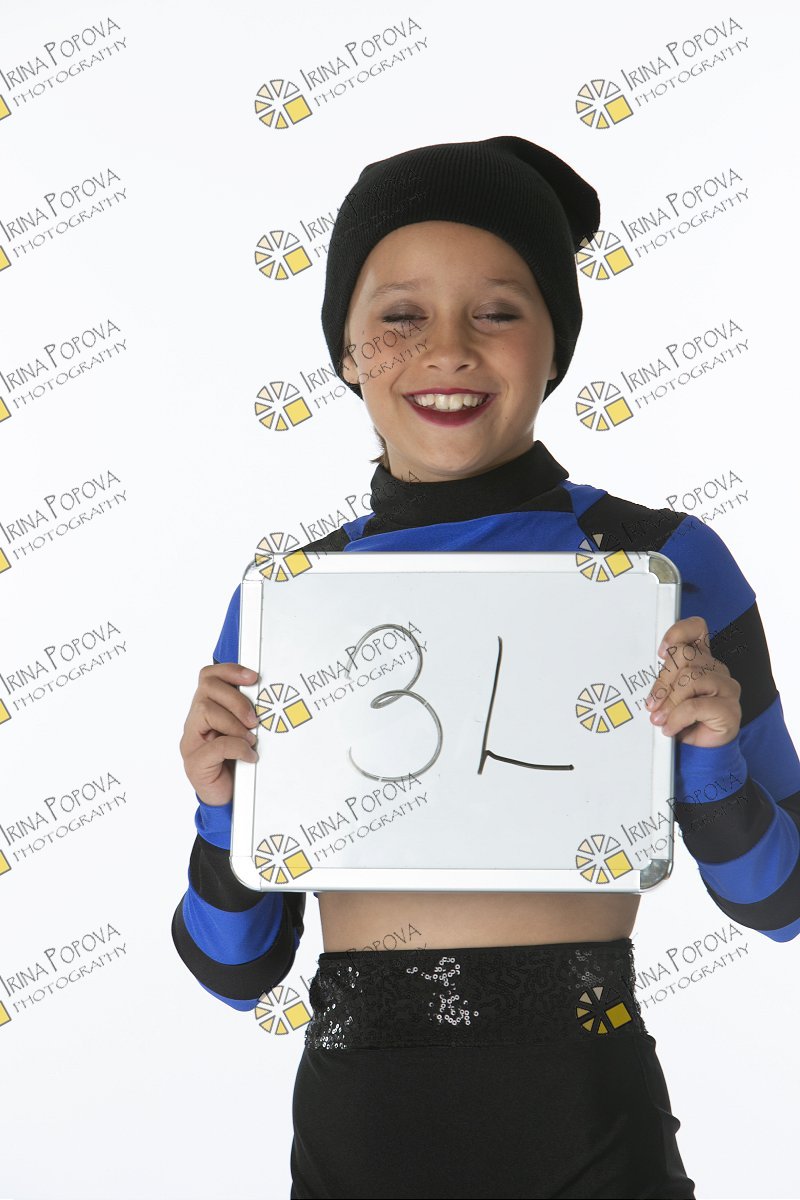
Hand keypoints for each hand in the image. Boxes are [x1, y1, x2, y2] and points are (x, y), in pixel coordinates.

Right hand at [180, 662, 260, 805]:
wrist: (227, 800)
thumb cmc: (236, 763)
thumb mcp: (244, 733)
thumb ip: (247, 714)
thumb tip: (269, 696)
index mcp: (205, 711)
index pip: (208, 677)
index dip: (230, 671)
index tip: (253, 677)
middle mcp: (193, 723)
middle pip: (207, 689)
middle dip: (236, 700)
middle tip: (255, 720)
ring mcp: (190, 743)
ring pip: (205, 711)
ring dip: (235, 723)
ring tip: (251, 739)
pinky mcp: (195, 763)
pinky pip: (215, 745)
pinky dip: (237, 748)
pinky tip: (249, 756)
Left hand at [645, 615, 741, 748]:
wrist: (701, 751)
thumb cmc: (682, 720)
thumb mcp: (667, 696)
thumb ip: (662, 681)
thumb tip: (645, 680)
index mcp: (701, 660)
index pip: (696, 628)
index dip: (678, 632)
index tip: (659, 652)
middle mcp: (717, 669)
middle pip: (686, 656)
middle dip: (662, 681)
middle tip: (652, 703)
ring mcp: (727, 688)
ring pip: (691, 679)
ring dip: (669, 702)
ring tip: (660, 719)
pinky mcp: (730, 709)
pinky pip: (695, 705)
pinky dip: (677, 718)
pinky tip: (671, 728)